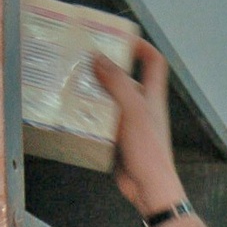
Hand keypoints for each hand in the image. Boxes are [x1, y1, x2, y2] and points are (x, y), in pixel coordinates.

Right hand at [93, 39, 185, 219]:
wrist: (150, 188)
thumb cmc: (149, 151)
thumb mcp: (134, 110)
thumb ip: (117, 82)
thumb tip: (99, 57)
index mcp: (152, 96)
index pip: (154, 62)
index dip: (141, 46)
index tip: (120, 38)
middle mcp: (143, 107)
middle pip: (125, 78)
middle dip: (105, 67)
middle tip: (82, 59)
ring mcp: (130, 123)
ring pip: (111, 99)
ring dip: (94, 91)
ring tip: (72, 81)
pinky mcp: (119, 139)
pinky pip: (103, 120)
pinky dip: (91, 114)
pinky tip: (75, 111)